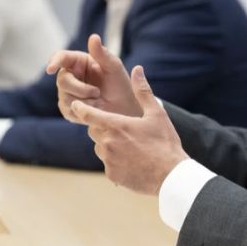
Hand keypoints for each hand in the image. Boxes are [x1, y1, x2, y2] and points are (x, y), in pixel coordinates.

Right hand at [47, 34, 142, 121]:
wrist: (124, 108)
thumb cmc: (120, 85)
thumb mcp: (114, 67)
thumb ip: (102, 53)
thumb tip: (93, 36)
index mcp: (79, 61)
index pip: (61, 57)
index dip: (54, 62)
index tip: (50, 69)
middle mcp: (70, 75)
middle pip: (62, 80)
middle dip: (80, 89)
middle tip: (97, 93)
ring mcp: (67, 92)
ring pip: (64, 97)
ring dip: (85, 101)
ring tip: (98, 100)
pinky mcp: (67, 108)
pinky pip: (68, 109)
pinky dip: (82, 110)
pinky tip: (93, 108)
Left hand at [70, 65, 186, 194]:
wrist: (170, 175)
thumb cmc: (165, 142)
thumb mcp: (156, 114)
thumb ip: (143, 91)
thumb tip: (137, 70)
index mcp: (116, 125)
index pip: (87, 113)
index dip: (80, 108)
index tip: (76, 104)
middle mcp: (107, 142)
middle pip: (95, 130)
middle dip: (103, 127)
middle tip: (122, 129)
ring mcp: (108, 160)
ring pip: (100, 147)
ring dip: (109, 144)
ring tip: (131, 146)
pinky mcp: (111, 174)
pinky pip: (108, 163)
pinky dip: (115, 160)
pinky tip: (133, 161)